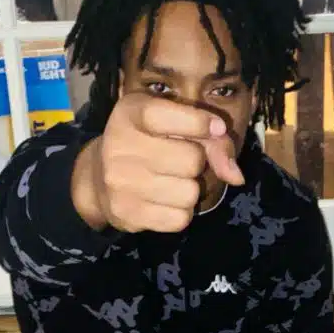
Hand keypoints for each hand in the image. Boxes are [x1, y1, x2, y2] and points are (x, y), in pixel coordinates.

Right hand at [73, 94, 244, 234]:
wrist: (97, 180)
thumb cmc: (146, 146)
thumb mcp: (173, 127)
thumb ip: (212, 142)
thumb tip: (236, 177)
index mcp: (131, 112)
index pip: (180, 117)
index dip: (203, 125)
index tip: (213, 128)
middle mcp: (120, 145)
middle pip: (192, 160)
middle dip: (195, 163)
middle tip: (177, 161)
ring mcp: (120, 182)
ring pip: (190, 193)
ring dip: (189, 191)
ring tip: (169, 182)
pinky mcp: (126, 214)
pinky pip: (180, 219)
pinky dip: (180, 213)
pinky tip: (163, 202)